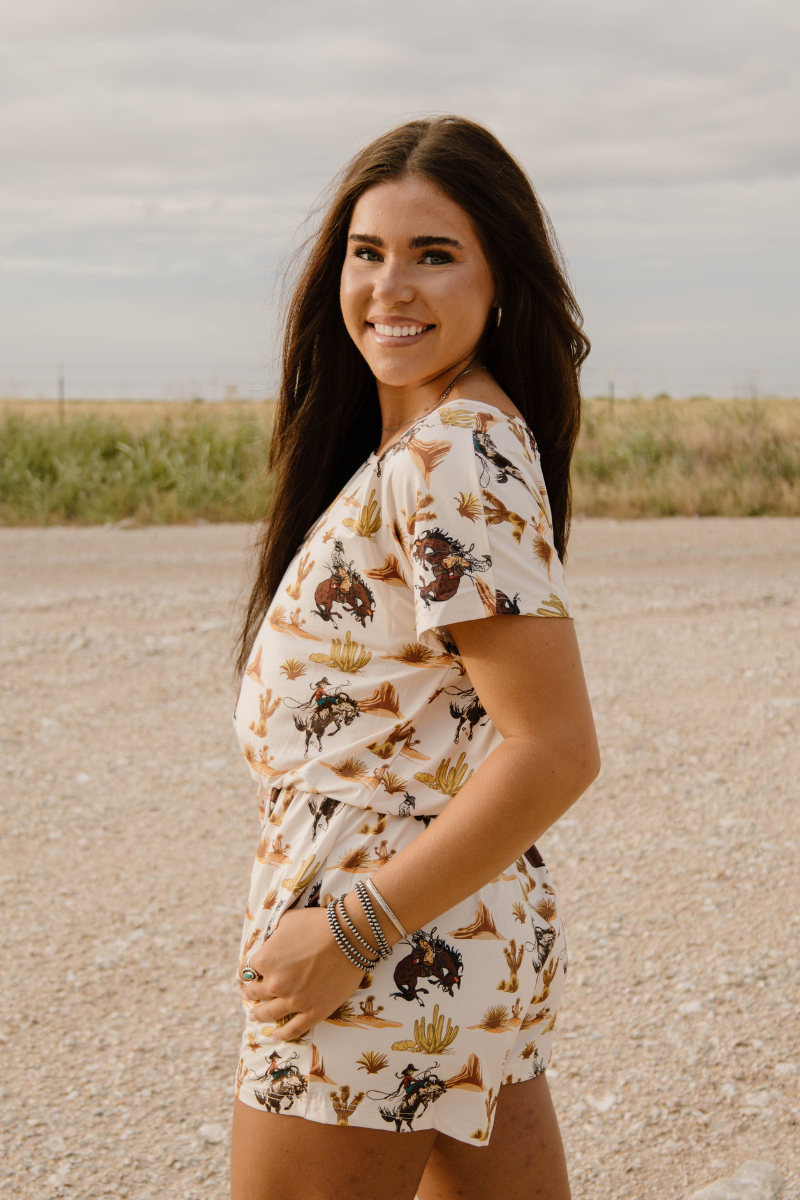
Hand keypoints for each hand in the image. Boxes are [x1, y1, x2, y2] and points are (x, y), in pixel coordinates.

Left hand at [241, 907, 366, 1041]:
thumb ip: (275, 934)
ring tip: (255, 1016)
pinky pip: (294, 1029)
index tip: (253, 973)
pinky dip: (283, 1034)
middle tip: (252, 995)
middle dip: (253, 993)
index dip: (251, 970)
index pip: (248, 969)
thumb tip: (272, 940)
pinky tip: (276, 1035)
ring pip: (269, 1013)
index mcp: (265, 960)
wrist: (349, 937)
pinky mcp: (314, 1011)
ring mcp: (294, 1000)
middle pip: (256, 993)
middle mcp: (275, 983)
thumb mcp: (288, 921)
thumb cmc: (318, 924)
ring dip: (260, 1014)